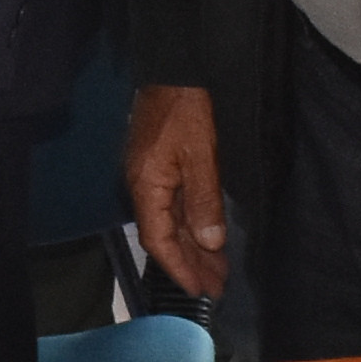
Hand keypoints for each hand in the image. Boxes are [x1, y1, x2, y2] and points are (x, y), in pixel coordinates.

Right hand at [123, 82, 228, 298]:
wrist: (173, 71)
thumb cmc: (186, 110)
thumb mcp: (201, 156)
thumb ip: (204, 201)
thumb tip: (210, 243)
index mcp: (147, 187)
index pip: (159, 241)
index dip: (179, 268)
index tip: (200, 290)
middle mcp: (143, 188)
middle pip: (165, 237)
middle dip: (191, 264)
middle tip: (217, 287)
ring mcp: (150, 178)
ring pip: (171, 224)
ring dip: (193, 248)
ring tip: (218, 269)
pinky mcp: (160, 168)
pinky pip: (174, 208)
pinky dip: (191, 226)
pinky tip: (207, 237)